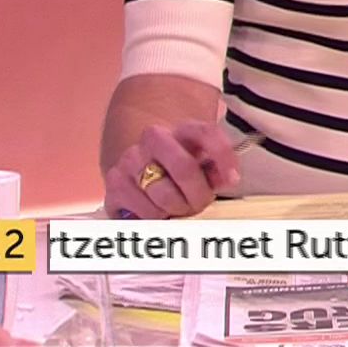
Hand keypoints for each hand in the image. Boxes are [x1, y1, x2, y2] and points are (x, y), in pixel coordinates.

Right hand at [103, 120, 239, 219]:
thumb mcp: (204, 162)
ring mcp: (131, 159)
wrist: (145, 165)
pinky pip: (143, 212)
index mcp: (183, 129)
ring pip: (163, 196)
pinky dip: (157, 219)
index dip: (224, 157)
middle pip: (185, 169)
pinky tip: (158, 211)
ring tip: (178, 207)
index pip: (207, 134)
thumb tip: (228, 179)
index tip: (233, 180)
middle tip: (200, 204)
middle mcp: (154, 138)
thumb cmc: (182, 167)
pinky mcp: (114, 183)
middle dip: (198, 195)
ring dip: (177, 210)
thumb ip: (217, 170)